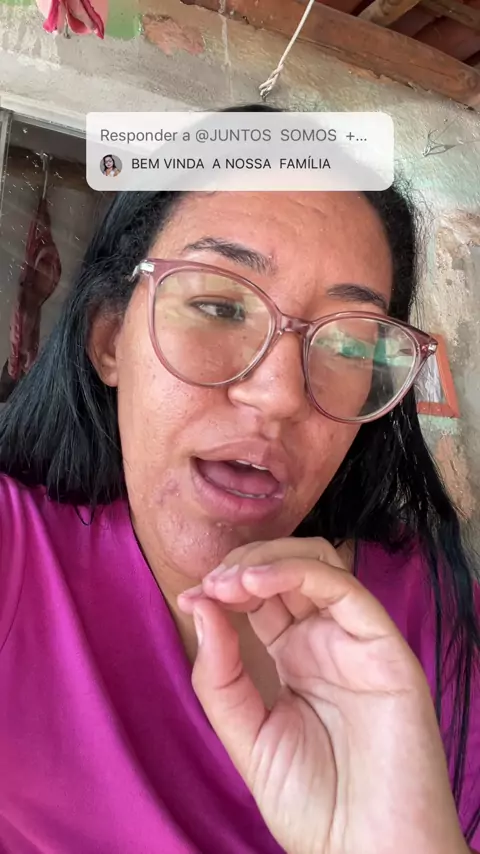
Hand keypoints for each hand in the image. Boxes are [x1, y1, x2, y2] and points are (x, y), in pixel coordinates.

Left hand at [178, 538, 467, 853]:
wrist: (364, 851)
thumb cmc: (314, 804)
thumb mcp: (246, 736)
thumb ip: (221, 675)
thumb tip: (200, 604)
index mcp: (295, 656)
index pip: (263, 595)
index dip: (227, 585)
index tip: (192, 596)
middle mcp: (326, 640)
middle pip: (288, 569)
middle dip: (243, 564)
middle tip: (212, 584)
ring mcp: (354, 639)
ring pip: (318, 563)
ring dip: (268, 559)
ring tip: (231, 581)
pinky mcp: (383, 646)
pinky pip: (342, 588)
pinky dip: (297, 572)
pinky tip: (256, 582)